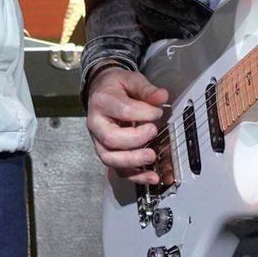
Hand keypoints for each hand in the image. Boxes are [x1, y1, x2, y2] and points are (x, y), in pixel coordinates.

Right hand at [86, 65, 168, 184]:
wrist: (101, 91)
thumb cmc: (117, 87)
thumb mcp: (130, 80)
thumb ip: (145, 89)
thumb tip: (163, 96)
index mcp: (101, 102)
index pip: (123, 111)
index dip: (145, 113)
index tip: (158, 111)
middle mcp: (95, 123)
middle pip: (111, 139)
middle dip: (137, 139)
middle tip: (153, 131)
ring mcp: (98, 141)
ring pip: (111, 158)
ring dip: (134, 161)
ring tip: (152, 157)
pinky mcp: (106, 153)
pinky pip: (118, 170)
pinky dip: (135, 176)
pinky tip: (151, 176)